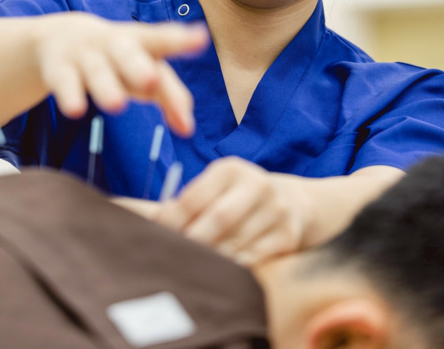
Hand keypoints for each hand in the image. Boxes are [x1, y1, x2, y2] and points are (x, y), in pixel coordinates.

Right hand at [34, 13, 207, 134]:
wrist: (60, 36)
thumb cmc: (118, 59)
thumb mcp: (144, 69)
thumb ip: (170, 95)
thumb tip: (188, 129)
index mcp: (140, 41)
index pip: (163, 40)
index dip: (181, 40)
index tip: (201, 38)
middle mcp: (114, 45)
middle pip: (128, 53)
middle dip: (139, 66)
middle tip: (151, 81)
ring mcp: (86, 55)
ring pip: (97, 71)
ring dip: (106, 87)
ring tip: (116, 105)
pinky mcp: (60, 70)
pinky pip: (65, 83)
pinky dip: (70, 96)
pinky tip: (75, 110)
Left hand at [153, 157, 309, 265]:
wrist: (292, 203)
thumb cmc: (236, 199)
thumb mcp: (215, 188)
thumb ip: (186, 202)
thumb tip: (152, 221)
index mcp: (231, 170)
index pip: (194, 197)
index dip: (172, 221)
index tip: (155, 239)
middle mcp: (257, 185)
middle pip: (218, 219)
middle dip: (193, 242)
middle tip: (172, 259)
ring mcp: (276, 211)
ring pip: (235, 243)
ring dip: (210, 260)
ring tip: (189, 269)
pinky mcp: (287, 236)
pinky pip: (253, 259)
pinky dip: (232, 269)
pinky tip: (218, 273)